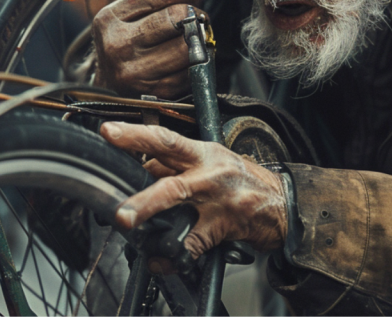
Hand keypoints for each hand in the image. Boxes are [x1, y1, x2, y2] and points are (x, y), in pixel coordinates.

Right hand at [91, 0, 205, 98]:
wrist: (108, 90)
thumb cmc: (123, 45)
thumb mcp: (122, 18)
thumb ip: (153, 4)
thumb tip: (195, 1)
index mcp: (110, 19)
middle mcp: (119, 45)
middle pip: (177, 18)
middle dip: (197, 16)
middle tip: (199, 19)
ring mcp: (137, 72)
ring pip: (188, 47)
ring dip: (200, 42)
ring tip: (196, 40)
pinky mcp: (157, 92)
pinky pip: (191, 72)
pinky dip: (198, 64)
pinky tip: (190, 60)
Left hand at [100, 121, 287, 262]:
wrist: (282, 203)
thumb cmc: (244, 180)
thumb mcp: (213, 161)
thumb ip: (177, 165)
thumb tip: (142, 168)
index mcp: (203, 153)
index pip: (165, 140)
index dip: (135, 135)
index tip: (108, 132)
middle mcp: (208, 173)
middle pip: (170, 178)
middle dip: (141, 191)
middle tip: (118, 203)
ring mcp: (216, 201)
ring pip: (179, 206)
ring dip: (151, 215)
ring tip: (129, 225)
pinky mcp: (224, 226)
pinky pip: (193, 243)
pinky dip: (173, 255)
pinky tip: (160, 259)